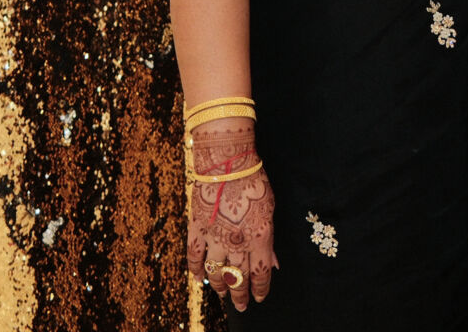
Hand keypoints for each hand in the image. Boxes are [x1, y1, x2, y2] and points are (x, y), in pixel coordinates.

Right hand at [185, 120, 276, 309]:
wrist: (226, 160)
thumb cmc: (253, 180)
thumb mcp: (270, 209)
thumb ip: (269, 239)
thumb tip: (273, 263)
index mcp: (259, 236)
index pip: (260, 273)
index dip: (260, 289)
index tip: (259, 298)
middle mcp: (236, 241)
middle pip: (237, 278)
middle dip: (240, 295)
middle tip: (240, 306)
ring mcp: (214, 236)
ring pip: (215, 272)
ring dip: (219, 286)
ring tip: (222, 293)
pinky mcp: (197, 228)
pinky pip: (194, 256)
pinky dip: (195, 270)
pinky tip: (198, 279)